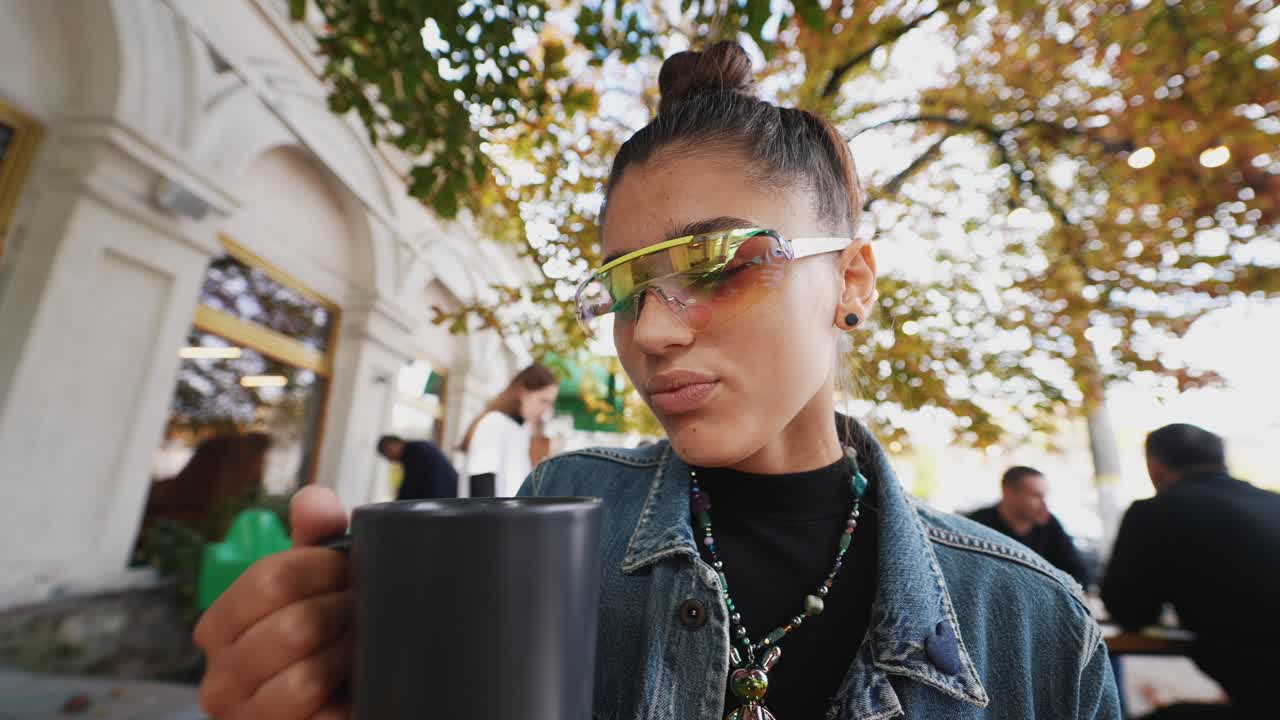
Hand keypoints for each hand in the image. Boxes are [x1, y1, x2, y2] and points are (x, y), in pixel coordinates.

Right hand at [194, 486, 352, 719]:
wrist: (337, 707)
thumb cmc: (321, 645)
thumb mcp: (316, 588)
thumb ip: (315, 540)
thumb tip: (314, 499)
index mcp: (219, 627)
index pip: (269, 579)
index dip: (324, 569)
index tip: (352, 570)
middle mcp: (219, 679)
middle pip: (292, 627)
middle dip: (343, 614)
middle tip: (365, 610)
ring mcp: (245, 718)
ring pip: (304, 676)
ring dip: (347, 656)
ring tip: (362, 647)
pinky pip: (314, 717)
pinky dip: (342, 700)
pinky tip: (354, 690)